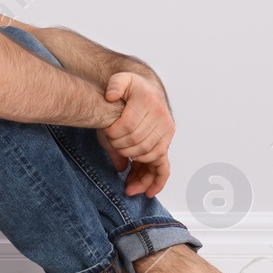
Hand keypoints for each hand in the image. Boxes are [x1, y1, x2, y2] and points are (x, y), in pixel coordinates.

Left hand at [103, 71, 174, 196]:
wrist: (147, 90)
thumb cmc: (132, 89)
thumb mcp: (122, 79)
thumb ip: (115, 85)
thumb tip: (110, 96)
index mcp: (149, 103)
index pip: (128, 126)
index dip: (114, 135)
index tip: (106, 136)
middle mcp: (162, 120)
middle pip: (139, 145)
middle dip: (123, 152)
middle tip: (113, 153)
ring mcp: (166, 134)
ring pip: (152, 159)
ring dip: (140, 174)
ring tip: (128, 187)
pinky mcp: (165, 143)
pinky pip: (164, 166)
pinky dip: (156, 180)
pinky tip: (147, 192)